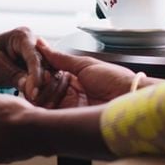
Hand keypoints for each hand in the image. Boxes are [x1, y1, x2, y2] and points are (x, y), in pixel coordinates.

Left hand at [0, 26, 43, 97]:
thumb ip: (13, 75)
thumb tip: (29, 88)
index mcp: (23, 36)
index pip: (35, 57)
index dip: (36, 77)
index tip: (33, 94)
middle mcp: (36, 42)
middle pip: (47, 65)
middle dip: (41, 84)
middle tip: (33, 100)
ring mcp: (41, 53)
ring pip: (51, 72)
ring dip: (44, 88)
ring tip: (33, 100)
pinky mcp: (42, 65)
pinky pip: (47, 78)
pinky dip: (42, 89)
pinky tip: (34, 99)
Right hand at [36, 39, 153, 105]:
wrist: (130, 99)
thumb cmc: (116, 80)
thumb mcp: (85, 65)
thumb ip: (61, 58)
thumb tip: (42, 44)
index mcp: (74, 79)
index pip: (49, 75)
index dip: (40, 71)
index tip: (35, 65)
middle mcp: (70, 95)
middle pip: (44, 90)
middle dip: (38, 83)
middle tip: (38, 78)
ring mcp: (70, 108)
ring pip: (44, 102)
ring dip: (40, 94)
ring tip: (40, 88)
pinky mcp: (70, 121)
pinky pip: (50, 116)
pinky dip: (43, 108)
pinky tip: (41, 100)